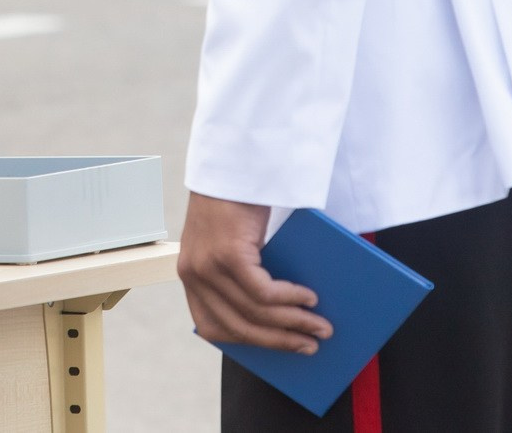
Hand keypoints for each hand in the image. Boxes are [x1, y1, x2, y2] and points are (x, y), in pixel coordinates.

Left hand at [176, 193, 330, 353]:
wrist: (230, 162)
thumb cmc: (235, 202)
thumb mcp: (228, 244)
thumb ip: (239, 276)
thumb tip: (279, 314)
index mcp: (190, 276)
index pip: (213, 326)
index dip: (248, 342)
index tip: (278, 349)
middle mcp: (193, 274)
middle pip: (239, 326)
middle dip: (280, 341)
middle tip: (311, 346)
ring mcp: (208, 266)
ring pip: (256, 313)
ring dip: (294, 323)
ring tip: (321, 326)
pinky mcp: (227, 255)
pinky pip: (264, 292)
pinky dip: (291, 299)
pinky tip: (310, 297)